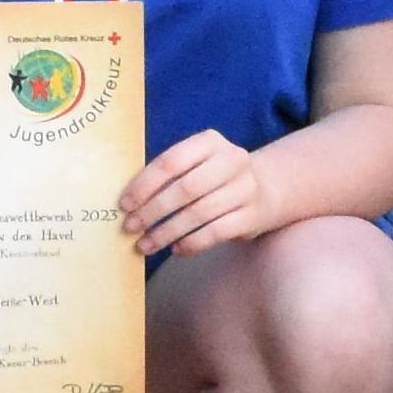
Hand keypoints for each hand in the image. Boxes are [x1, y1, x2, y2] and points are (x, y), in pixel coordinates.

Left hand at [121, 129, 278, 256]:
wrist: (268, 187)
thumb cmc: (215, 176)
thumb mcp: (196, 163)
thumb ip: (168, 175)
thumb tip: (129, 202)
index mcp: (210, 142)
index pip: (171, 162)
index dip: (144, 185)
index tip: (124, 205)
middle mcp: (231, 161)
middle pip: (184, 189)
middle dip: (152, 211)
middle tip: (130, 228)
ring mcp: (245, 189)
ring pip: (199, 214)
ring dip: (167, 232)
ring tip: (146, 245)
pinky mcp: (252, 216)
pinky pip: (215, 232)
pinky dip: (191, 243)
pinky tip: (175, 249)